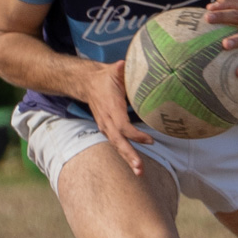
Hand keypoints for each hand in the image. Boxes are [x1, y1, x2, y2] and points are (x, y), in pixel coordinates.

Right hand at [81, 60, 153, 174]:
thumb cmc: (106, 77)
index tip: (150, 140)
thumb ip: (119, 69)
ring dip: (128, 159)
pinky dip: (126, 154)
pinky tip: (135, 164)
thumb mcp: (114, 71)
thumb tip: (123, 64)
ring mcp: (106, 126)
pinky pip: (117, 144)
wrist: (87, 84)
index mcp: (111, 107)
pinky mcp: (108, 129)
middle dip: (129, 156)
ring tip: (140, 172)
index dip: (135, 135)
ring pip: (117, 146)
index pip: (122, 126)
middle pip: (118, 142)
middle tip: (140, 169)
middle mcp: (107, 120)